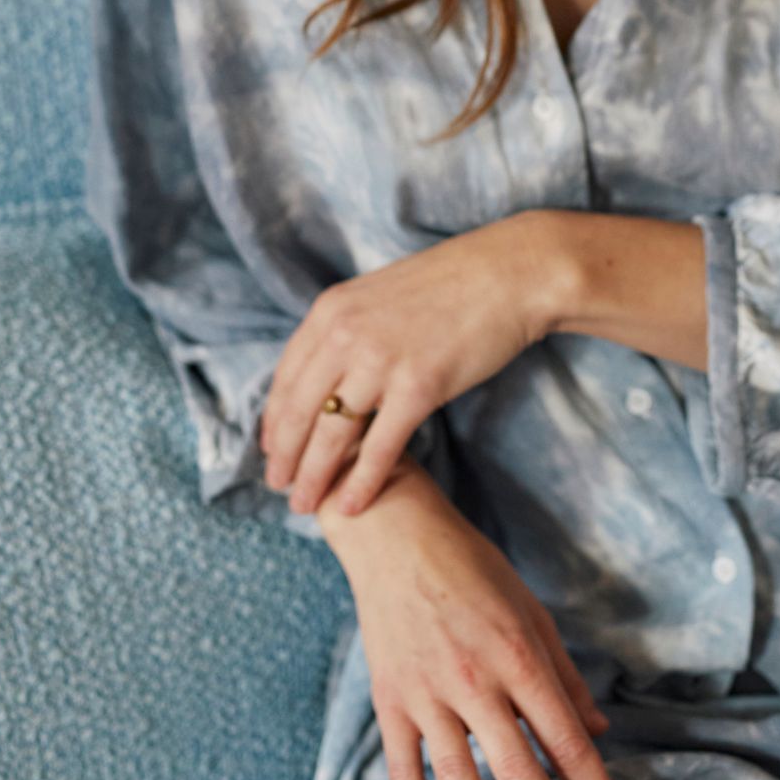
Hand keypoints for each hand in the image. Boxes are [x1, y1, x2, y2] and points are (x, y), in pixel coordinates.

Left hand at [261, 209, 566, 519]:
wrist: (508, 273)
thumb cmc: (451, 285)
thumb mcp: (379, 296)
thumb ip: (348, 330)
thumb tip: (328, 372)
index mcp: (331, 310)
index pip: (286, 377)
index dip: (274, 421)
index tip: (271, 450)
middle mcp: (345, 334)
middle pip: (299, 411)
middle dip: (285, 457)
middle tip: (278, 488)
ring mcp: (381, 361)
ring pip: (332, 434)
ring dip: (313, 477)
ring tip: (305, 505)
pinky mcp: (419, 386)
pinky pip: (380, 446)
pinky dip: (362, 481)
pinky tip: (352, 506)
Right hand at [321, 467, 626, 779]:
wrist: (396, 535)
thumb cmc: (473, 568)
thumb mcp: (531, 610)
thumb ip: (565, 675)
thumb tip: (599, 730)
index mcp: (519, 654)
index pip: (565, 738)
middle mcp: (475, 678)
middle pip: (518, 770)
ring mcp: (428, 692)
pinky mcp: (390, 699)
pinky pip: (404, 767)